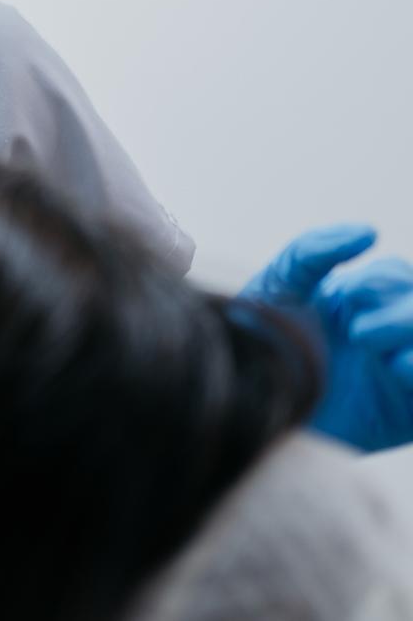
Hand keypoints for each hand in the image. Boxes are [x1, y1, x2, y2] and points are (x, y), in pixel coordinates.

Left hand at [241, 224, 412, 450]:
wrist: (247, 402)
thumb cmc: (259, 342)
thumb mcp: (278, 287)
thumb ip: (312, 251)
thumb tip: (369, 231)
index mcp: (359, 302)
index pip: (395, 276)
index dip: (376, 283)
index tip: (345, 298)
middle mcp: (385, 332)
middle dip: (397, 311)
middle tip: (358, 330)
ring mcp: (400, 371)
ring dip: (407, 330)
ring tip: (372, 347)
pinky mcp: (407, 411)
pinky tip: (398, 369)